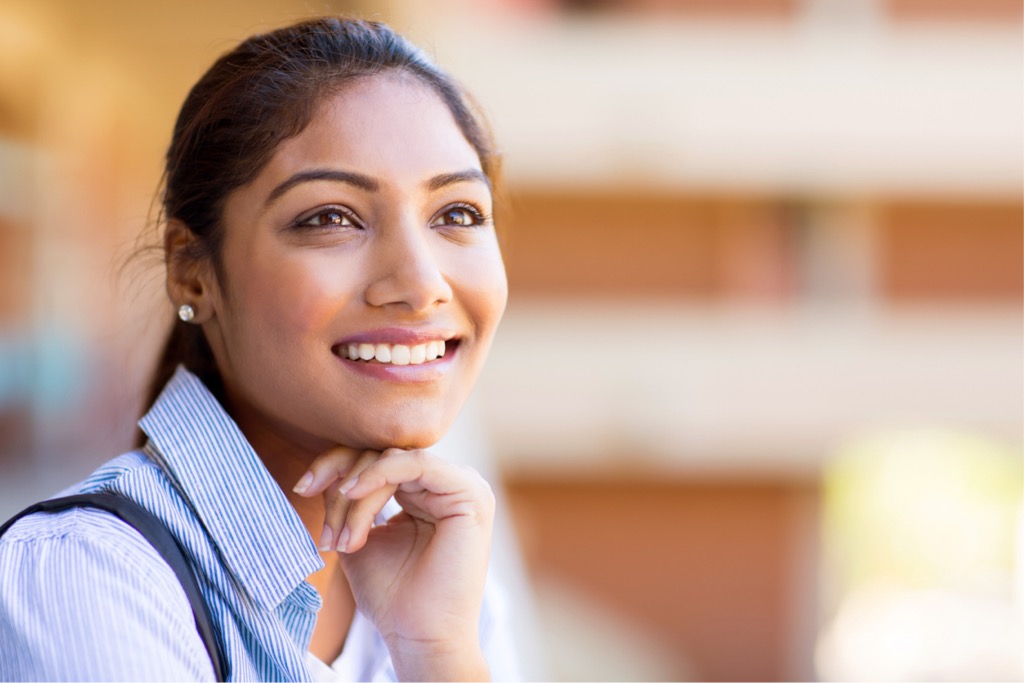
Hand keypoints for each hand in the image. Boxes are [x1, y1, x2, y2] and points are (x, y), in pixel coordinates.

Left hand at [294, 447, 493, 680]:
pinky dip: (380, 474)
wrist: (419, 636)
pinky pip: (417, 464)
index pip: (377, 458)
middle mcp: (446, 483)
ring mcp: (462, 486)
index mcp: (426, 491)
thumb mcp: (358, 535)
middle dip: (341, 486)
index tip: (301, 488)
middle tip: (326, 532)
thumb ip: (349, 501)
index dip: (336, 466)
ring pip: (393, 461)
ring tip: (343, 539)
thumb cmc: (392, 596)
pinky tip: (354, 492)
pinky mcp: (470, 494)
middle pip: (382, 454)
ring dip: (357, 495)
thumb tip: (327, 472)